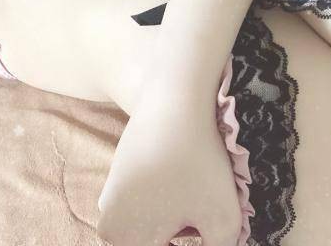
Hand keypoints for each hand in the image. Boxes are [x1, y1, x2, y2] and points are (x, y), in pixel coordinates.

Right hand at [97, 76, 242, 245]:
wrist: (176, 98)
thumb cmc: (198, 161)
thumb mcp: (222, 220)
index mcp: (123, 238)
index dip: (192, 240)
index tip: (206, 226)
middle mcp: (108, 218)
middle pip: (157, 239)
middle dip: (185, 232)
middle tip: (208, 208)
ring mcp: (111, 191)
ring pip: (155, 218)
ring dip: (181, 213)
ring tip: (202, 188)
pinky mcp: (122, 168)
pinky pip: (150, 196)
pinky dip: (173, 191)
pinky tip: (189, 171)